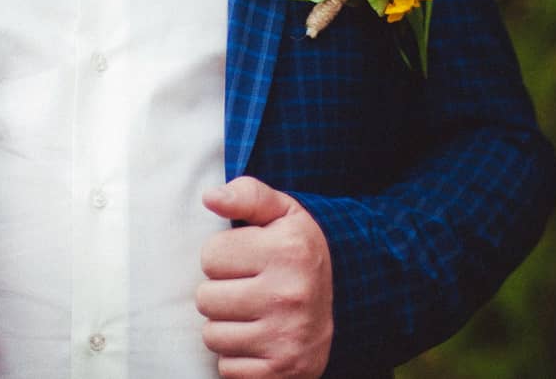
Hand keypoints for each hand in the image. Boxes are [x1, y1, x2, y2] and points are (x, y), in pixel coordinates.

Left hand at [197, 177, 333, 377]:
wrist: (350, 304)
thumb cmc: (298, 253)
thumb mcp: (282, 213)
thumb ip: (247, 194)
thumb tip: (210, 197)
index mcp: (288, 250)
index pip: (210, 255)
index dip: (223, 256)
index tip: (248, 259)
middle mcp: (289, 294)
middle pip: (205, 298)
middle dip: (221, 292)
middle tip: (249, 289)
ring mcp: (287, 336)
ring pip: (212, 335)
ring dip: (226, 326)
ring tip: (253, 314)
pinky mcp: (282, 370)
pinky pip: (226, 368)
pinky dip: (237, 357)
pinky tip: (259, 340)